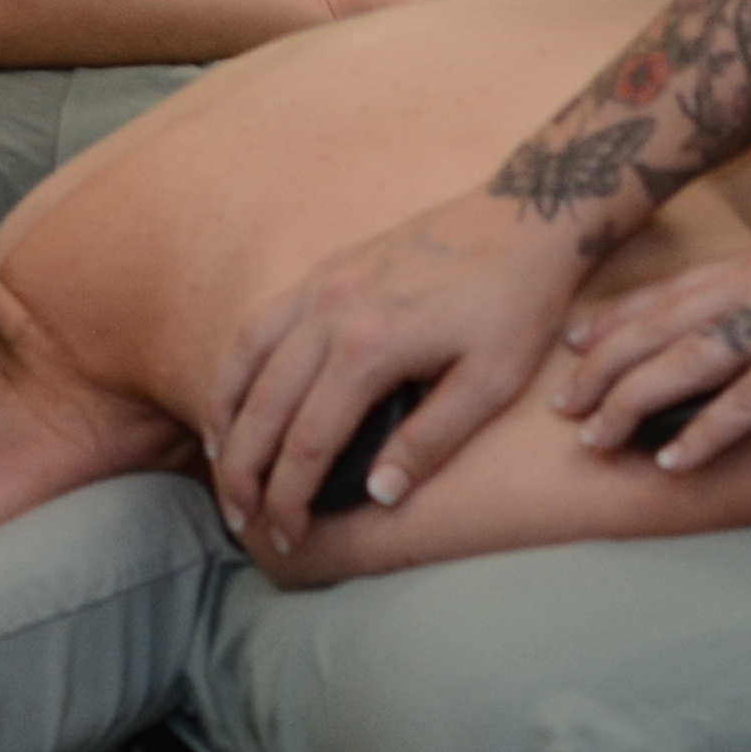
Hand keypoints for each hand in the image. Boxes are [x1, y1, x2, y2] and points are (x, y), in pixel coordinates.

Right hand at [211, 187, 596, 541]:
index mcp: (370, 348)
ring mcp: (324, 284)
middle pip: (263, 405)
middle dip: (243, 470)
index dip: (290, 496)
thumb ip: (431, 440)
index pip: (308, 441)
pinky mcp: (329, 269)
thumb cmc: (517, 301)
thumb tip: (378, 494)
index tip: (285, 535)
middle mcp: (331, 313)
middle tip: (240, 517)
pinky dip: (239, 365)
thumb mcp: (492, 382)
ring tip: (224, 464)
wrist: (526, 216)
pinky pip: (263, 322)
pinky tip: (241, 394)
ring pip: (247, 357)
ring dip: (227, 416)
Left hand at [548, 202, 750, 474]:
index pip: (671, 289)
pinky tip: (671, 462)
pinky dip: (703, 434)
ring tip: (592, 441)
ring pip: (682, 364)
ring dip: (630, 404)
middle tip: (559, 406)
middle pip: (658, 328)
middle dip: (601, 368)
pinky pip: (746, 403)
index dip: (617, 316)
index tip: (575, 339)